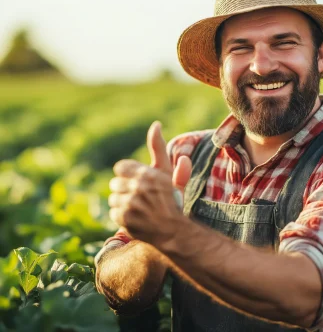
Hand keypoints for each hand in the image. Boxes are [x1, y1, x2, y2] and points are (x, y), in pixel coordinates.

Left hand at [108, 121, 191, 247]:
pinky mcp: (125, 220)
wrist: (175, 231)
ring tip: (137, 208)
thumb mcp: (167, 171)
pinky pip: (113, 213)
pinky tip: (135, 218)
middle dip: (125, 189)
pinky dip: (121, 216)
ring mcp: (130, 204)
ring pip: (113, 199)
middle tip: (138, 197)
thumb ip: (159, 148)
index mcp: (148, 174)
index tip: (136, 182)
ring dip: (122, 203)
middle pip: (115, 183)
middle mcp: (138, 187)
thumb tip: (155, 124)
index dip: (128, 175)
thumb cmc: (172, 199)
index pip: (121, 167)